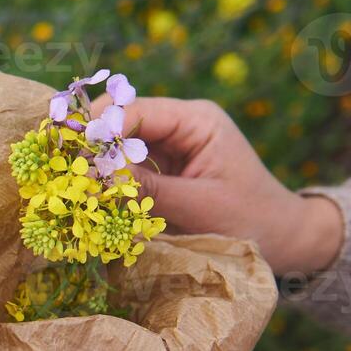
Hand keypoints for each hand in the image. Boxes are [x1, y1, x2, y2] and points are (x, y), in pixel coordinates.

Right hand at [89, 93, 342, 274]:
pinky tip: (94, 196)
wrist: (284, 240)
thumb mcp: (198, 206)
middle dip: (93, 146)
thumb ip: (147, 190)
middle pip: (121, 122)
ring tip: (75, 187)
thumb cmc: (250, 220)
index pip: (135, 111)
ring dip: (99, 165)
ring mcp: (172, 146)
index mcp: (196, 120)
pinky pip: (128, 167)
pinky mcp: (165, 169)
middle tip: (66, 173)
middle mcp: (181, 124)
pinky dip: (111, 181)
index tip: (72, 157)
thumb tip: (95, 177)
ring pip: (119, 145)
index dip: (99, 130)